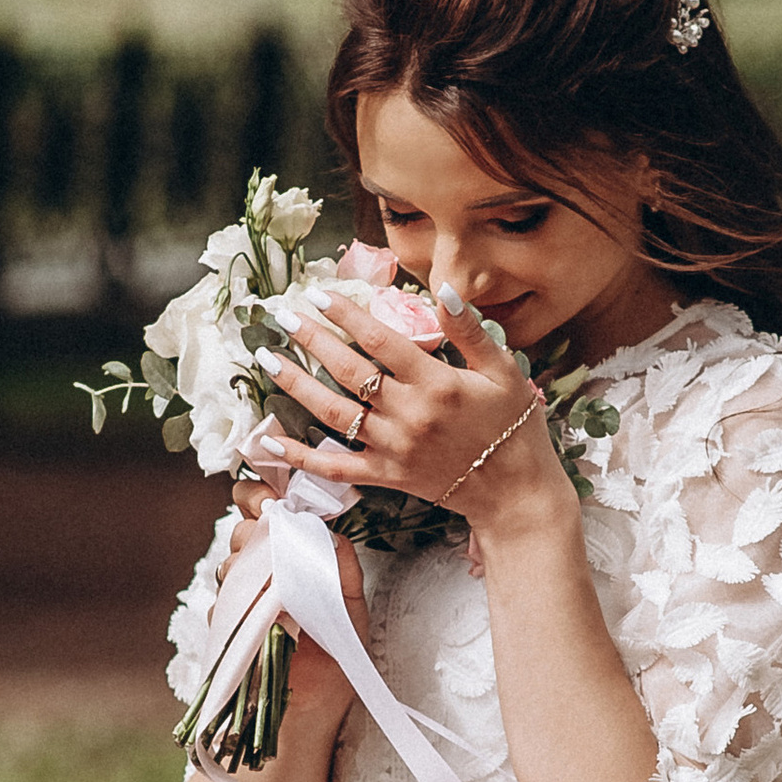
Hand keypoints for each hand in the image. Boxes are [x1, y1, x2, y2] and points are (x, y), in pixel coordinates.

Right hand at [223, 475, 368, 709]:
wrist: (319, 705)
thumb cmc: (337, 652)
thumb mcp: (353, 603)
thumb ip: (344, 566)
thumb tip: (332, 532)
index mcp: (289, 555)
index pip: (261, 511)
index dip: (257, 495)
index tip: (272, 499)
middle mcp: (262, 571)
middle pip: (241, 531)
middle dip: (254, 525)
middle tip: (272, 525)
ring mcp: (243, 598)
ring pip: (229, 562)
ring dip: (249, 563)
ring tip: (276, 579)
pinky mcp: (230, 626)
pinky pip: (222, 604)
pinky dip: (240, 604)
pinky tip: (263, 613)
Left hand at [260, 288, 565, 530]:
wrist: (514, 492)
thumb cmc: (513, 427)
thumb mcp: (502, 371)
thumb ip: (468, 330)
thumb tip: (442, 289)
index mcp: (437, 384)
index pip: (381, 341)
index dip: (347, 315)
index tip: (320, 294)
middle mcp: (409, 415)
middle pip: (348, 371)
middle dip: (311, 340)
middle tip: (282, 315)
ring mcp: (393, 448)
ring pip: (334, 413)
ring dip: (296, 385)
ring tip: (267, 359)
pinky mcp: (386, 476)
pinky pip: (335, 467)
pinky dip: (300, 456)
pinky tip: (270, 441)